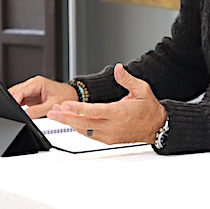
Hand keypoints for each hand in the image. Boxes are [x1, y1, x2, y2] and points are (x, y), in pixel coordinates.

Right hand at [10, 75, 76, 116]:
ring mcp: (30, 89)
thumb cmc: (66, 96)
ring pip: (16, 96)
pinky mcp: (30, 95)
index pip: (20, 91)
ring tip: (17, 113)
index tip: (12, 110)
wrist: (72, 95)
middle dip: (13, 102)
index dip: (14, 101)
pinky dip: (18, 106)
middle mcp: (32, 84)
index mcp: (37, 82)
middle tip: (13, 113)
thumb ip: (37, 111)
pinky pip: (20, 100)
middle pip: (15, 92)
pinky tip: (20, 111)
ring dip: (15, 104)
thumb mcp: (52, 106)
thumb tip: (25, 115)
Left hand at [47, 64, 164, 144]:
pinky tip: (71, 122)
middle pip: (84, 123)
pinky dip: (79, 128)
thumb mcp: (142, 89)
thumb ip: (127, 79)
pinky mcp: (109, 139)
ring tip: (58, 115)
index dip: (77, 109)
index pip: (94, 111)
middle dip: (66, 118)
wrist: (156, 126)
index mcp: (119, 113)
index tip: (65, 105)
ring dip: (70, 123)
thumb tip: (118, 69)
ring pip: (85, 130)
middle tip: (53, 113)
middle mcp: (112, 126)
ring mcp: (109, 134)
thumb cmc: (148, 109)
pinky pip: (90, 134)